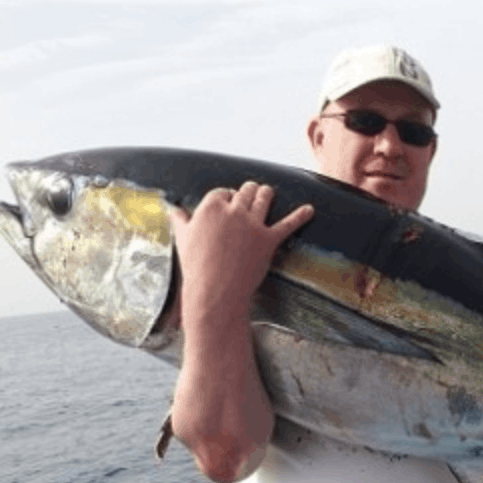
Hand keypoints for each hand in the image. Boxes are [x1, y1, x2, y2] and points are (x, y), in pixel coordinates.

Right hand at [168, 182, 313, 326]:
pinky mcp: (269, 239)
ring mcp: (253, 224)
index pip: (223, 192)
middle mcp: (233, 210)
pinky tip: (310, 210)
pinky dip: (300, 216)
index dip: (226, 198)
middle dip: (247, 192)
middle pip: (245, 191)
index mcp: (211, 206)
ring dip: (266, 193)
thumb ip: (180, 220)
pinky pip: (288, 224)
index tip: (227, 203)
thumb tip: (171, 208)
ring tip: (268, 192)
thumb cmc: (196, 266)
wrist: (215, 291)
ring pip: (264, 197)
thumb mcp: (183, 239)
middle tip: (250, 193)